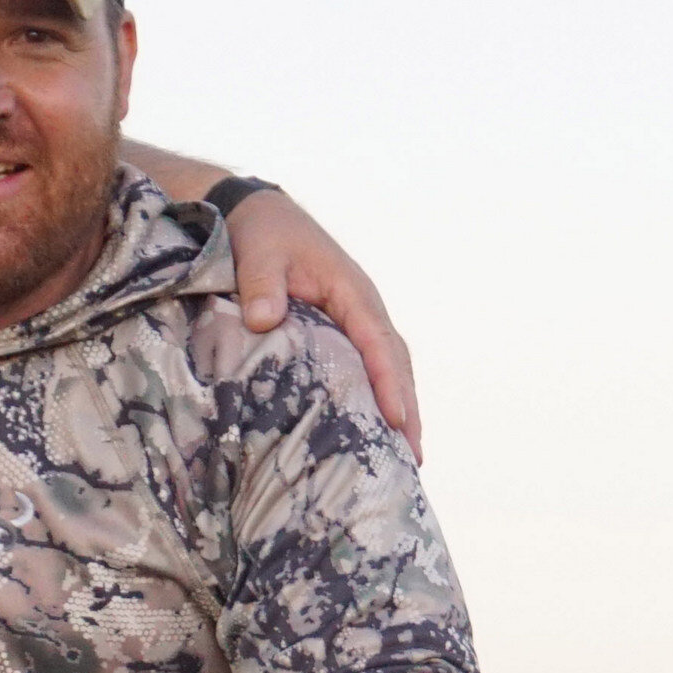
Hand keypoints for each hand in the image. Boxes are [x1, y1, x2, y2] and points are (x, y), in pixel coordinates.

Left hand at [222, 189, 423, 455]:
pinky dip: (382, 397)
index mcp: (351, 291)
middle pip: (396, 363)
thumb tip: (264, 321)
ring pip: (391, 368)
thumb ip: (262, 285)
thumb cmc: (262, 233)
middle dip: (407, 409)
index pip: (377, 342)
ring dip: (401, 409)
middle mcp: (364, 308)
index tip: (396, 420)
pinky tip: (378, 429)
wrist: (259, 214)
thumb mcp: (259, 253)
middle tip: (413, 458)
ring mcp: (357, 321)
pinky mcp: (344, 331)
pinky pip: (371, 367)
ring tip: (407, 457)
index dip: (389, 382)